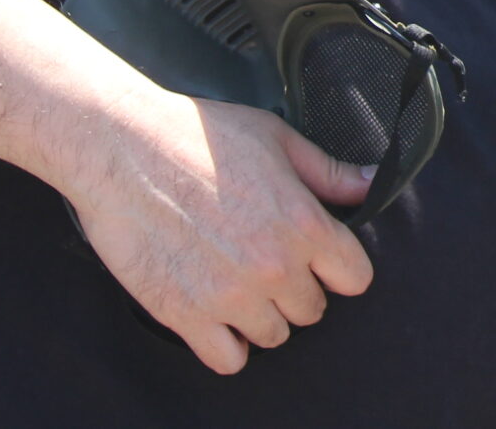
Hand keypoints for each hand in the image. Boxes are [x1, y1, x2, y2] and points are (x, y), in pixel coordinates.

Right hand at [63, 91, 376, 372]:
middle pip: (313, 309)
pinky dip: (226, 344)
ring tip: (239, 282)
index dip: (340, 266)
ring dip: (262, 315)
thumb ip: (329, 172)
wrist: (122, 149)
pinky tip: (216, 313)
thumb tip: (373, 183)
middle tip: (268, 261)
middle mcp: (274, 268)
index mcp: (304, 224)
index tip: (321, 257)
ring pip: (274, 336)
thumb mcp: (277, 139)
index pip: (356, 277)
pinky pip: (228, 360)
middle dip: (297, 288)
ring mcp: (230, 297)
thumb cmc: (199, 135)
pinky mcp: (185, 316)